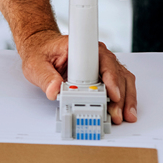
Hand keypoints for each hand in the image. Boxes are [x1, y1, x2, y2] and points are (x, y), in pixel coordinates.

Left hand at [17, 29, 138, 125]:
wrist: (41, 47)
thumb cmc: (41, 52)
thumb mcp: (36, 64)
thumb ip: (45, 78)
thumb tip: (55, 90)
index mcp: (82, 47)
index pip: (103, 60)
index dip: (110, 77)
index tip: (112, 93)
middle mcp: (96, 54)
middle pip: (117, 72)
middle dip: (120, 95)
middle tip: (116, 113)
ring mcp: (101, 64)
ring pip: (122, 78)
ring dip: (126, 98)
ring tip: (124, 115)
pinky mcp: (102, 74)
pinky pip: (119, 83)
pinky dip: (124, 98)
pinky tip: (123, 110)